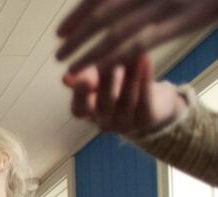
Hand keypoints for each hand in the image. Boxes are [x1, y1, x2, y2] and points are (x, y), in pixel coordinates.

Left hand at [56, 0, 217, 72]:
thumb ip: (144, 2)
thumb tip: (128, 9)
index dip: (78, 13)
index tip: (60, 31)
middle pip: (103, 12)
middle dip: (78, 33)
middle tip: (58, 51)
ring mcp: (165, 3)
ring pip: (117, 29)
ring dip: (89, 49)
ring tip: (69, 66)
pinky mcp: (183, 20)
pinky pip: (140, 41)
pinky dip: (116, 55)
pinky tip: (100, 70)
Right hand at [63, 55, 185, 134]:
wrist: (152, 100)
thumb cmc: (117, 85)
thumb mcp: (98, 78)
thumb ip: (83, 77)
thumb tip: (65, 79)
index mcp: (88, 114)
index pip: (78, 110)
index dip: (80, 95)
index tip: (83, 76)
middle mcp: (105, 123)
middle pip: (104, 105)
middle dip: (106, 80)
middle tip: (109, 56)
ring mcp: (126, 124)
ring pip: (126, 101)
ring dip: (129, 75)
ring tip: (132, 52)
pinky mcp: (147, 120)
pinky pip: (145, 100)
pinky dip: (145, 79)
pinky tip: (145, 59)